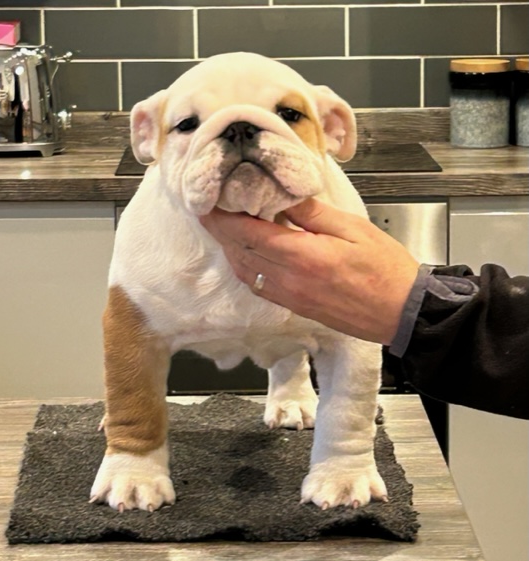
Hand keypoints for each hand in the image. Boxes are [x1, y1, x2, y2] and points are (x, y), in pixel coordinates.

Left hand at [200, 198, 419, 344]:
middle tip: (210, 209)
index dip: (223, 219)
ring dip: (231, 250)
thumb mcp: (353, 229)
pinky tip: (249, 253)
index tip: (208, 202)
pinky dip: (246, 267)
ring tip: (226, 227)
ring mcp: (290, 298)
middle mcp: (290, 282)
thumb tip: (281, 197)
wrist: (401, 312)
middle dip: (221, 231)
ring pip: (246, 272)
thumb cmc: (386, 270)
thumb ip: (311, 214)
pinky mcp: (296, 307)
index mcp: (303, 258)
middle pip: (240, 253)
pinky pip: (259, 286)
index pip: (249, 234)